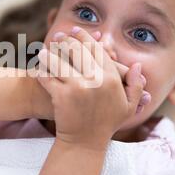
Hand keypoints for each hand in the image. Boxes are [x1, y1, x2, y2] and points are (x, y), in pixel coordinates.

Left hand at [37, 26, 147, 149]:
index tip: (76, 31)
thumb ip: (136, 86)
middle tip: (59, 36)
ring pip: (59, 61)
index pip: (96, 50)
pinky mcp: (60, 96)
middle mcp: (95, 79)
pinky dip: (41, 72)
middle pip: (76, 50)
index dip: (85, 37)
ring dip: (50, 54)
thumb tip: (136, 65)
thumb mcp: (128, 107)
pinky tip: (38, 69)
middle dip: (66, 41)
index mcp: (111, 78)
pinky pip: (47, 77)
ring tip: (44, 52)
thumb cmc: (107, 124)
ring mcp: (76, 87)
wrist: (85, 144)